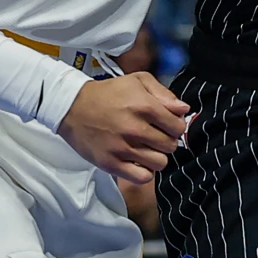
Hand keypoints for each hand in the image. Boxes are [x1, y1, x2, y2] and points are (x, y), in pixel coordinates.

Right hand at [56, 72, 189, 184]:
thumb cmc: (108, 93)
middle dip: (166, 140)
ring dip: (156, 156)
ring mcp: (123, 148)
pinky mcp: (111, 164)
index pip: (178, 127)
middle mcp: (135, 128)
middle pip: (170, 146)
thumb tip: (184, 109)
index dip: (176, 126)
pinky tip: (138, 160)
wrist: (73, 107)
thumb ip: (164, 93)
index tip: (168, 125)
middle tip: (155, 135)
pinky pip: (142, 177)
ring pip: (160, 163)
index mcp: (144, 106)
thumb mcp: (137, 80)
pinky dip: (144, 171)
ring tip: (146, 148)